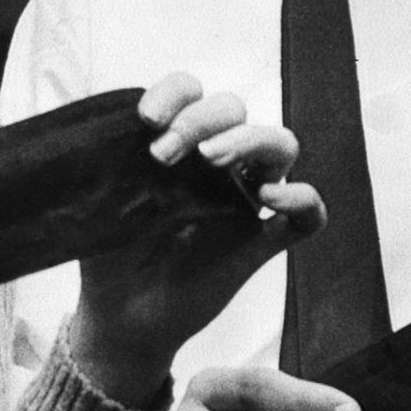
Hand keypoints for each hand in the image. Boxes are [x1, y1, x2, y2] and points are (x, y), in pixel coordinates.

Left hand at [68, 74, 325, 404]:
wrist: (119, 319)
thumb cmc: (110, 255)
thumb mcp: (102, 203)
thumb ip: (110, 166)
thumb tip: (102, 134)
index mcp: (178, 143)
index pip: (191, 91)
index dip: (175, 92)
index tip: (146, 119)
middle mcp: (217, 163)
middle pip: (235, 109)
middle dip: (201, 119)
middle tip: (163, 154)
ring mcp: (245, 200)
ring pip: (280, 145)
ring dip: (249, 140)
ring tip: (212, 159)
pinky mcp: (263, 242)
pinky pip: (308, 215)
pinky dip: (301, 199)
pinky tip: (270, 199)